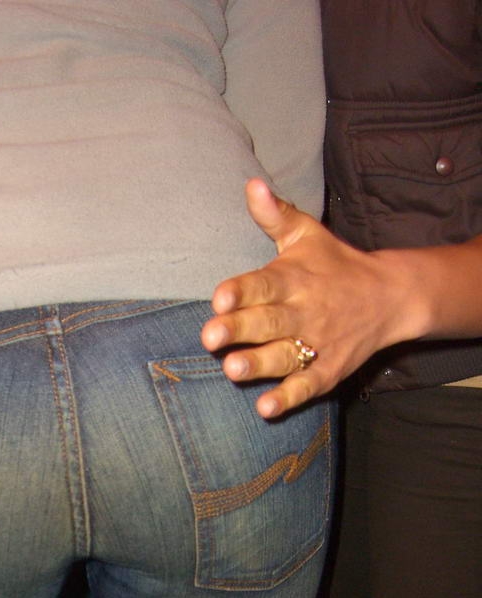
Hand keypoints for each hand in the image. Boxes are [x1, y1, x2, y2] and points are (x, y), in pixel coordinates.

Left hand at [201, 179, 398, 417]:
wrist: (392, 295)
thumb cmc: (335, 264)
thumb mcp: (307, 235)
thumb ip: (276, 216)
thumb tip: (251, 185)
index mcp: (293, 279)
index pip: (264, 284)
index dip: (241, 291)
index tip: (219, 297)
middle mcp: (304, 312)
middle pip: (268, 323)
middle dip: (240, 330)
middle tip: (210, 337)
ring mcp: (318, 343)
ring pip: (285, 356)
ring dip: (259, 364)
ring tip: (232, 370)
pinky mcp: (329, 370)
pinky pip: (307, 386)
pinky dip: (289, 398)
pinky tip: (266, 407)